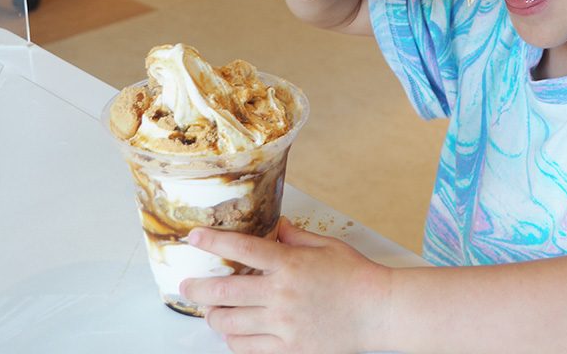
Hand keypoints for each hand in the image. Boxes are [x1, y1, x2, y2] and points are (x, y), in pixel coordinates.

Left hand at [180, 218, 391, 353]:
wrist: (378, 311)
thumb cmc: (357, 276)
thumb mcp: (327, 246)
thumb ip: (297, 237)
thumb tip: (277, 226)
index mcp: (290, 263)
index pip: (242, 249)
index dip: (213, 242)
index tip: (194, 237)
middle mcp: (281, 294)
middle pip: (224, 291)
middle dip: (198, 288)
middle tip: (188, 286)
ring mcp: (283, 324)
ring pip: (230, 323)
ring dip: (213, 316)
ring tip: (210, 311)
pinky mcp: (288, 347)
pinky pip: (247, 347)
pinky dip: (232, 339)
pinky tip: (231, 332)